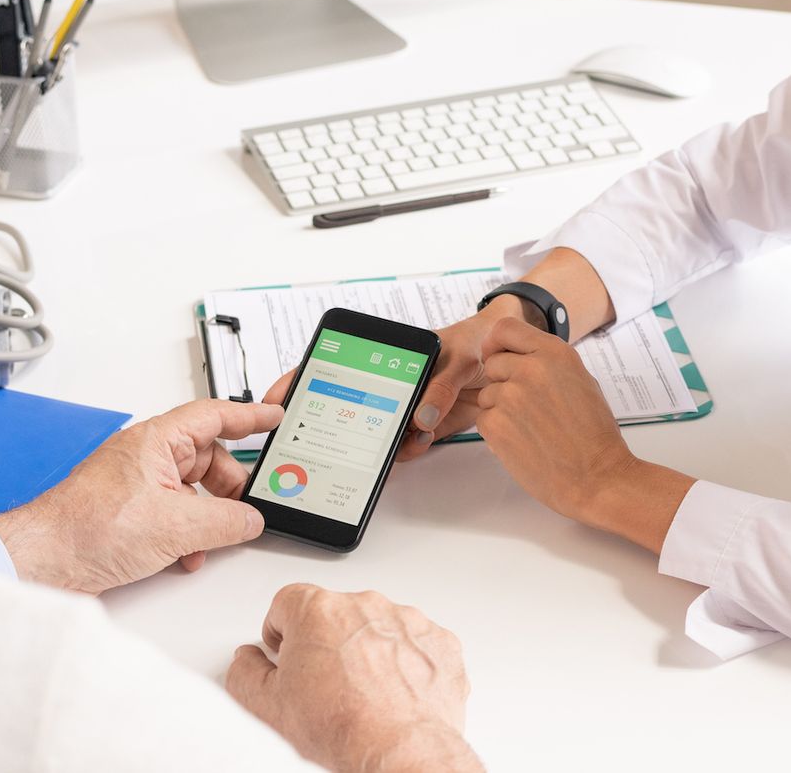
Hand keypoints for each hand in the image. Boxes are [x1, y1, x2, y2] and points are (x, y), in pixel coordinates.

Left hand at [0, 399, 282, 593]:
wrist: (42, 561)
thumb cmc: (86, 529)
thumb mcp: (175, 525)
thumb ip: (225, 521)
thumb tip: (251, 520)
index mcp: (156, 441)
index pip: (213, 416)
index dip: (249, 416)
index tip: (274, 416)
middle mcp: (145, 457)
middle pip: (207, 458)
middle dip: (230, 486)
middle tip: (248, 506)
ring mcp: (136, 485)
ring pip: (191, 490)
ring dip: (207, 516)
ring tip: (213, 538)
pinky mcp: (128, 513)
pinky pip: (172, 513)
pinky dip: (186, 533)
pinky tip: (185, 554)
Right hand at [226, 584, 480, 772]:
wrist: (399, 750)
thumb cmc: (342, 727)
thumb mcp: (268, 706)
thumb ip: (246, 672)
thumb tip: (247, 660)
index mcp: (319, 610)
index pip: (287, 602)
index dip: (281, 629)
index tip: (284, 650)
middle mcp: (365, 605)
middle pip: (335, 613)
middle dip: (326, 641)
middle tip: (324, 684)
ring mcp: (407, 621)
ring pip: (377, 626)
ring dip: (368, 649)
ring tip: (363, 694)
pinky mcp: (439, 641)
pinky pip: (416, 643)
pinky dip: (407, 663)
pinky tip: (394, 694)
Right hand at [261, 295, 535, 462]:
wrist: (515, 353)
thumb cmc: (479, 339)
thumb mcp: (462, 354)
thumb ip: (443, 384)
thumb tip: (421, 417)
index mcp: (384, 356)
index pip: (331, 364)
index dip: (298, 382)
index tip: (276, 400)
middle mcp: (388, 382)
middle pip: (345, 404)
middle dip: (331, 424)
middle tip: (316, 441)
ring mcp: (406, 405)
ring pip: (376, 430)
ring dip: (375, 443)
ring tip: (384, 449)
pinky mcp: (428, 425)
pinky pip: (407, 444)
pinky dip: (406, 452)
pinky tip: (412, 450)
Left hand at [477, 317, 694, 551]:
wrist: (597, 478)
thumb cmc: (596, 436)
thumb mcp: (582, 382)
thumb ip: (549, 365)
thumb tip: (521, 357)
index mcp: (555, 353)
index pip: (505, 329)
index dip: (498, 343)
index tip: (499, 354)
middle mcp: (530, 369)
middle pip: (493, 363)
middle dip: (503, 382)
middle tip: (527, 406)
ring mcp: (509, 396)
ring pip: (487, 394)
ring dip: (501, 409)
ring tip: (532, 429)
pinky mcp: (495, 424)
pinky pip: (484, 419)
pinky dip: (498, 431)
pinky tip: (524, 442)